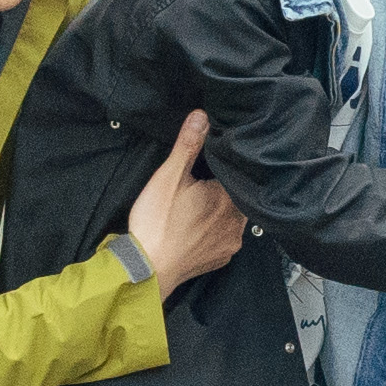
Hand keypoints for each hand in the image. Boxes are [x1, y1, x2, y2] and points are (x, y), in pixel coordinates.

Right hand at [122, 111, 246, 288]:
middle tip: (207, 180)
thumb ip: (188, 144)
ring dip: (222, 209)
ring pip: (235, 217)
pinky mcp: (221, 258)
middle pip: (238, 196)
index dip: (227, 167)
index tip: (216, 162)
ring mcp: (231, 243)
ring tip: (204, 201)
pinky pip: (226, 237)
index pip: (238, 174)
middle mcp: (238, 222)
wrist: (147, 268)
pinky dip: (216, 229)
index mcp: (229, 198)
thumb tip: (202, 116)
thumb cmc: (157, 221)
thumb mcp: (169, 176)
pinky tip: (200, 225)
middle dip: (225, 188)